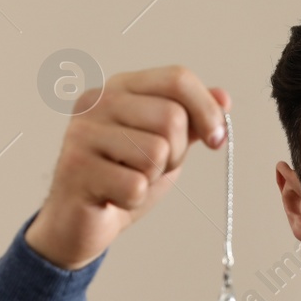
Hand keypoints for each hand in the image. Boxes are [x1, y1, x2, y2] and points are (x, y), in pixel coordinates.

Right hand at [25, 64, 230, 269]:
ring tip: (128, 179)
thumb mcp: (164, 144)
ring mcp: (83, 132)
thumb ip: (190, 120)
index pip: (177, 78)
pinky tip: (113, 197)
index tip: (217, 140)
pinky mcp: (76, 167)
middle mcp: (97, 101)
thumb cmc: (122, 178)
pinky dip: (134, 199)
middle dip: (177, 153)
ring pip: (156, 151)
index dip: (206, 110)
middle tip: (153, 169)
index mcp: (120, 87)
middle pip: (172, 117)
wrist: (80, 222)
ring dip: (153, 177)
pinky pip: (136, 185)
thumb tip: (224, 98)